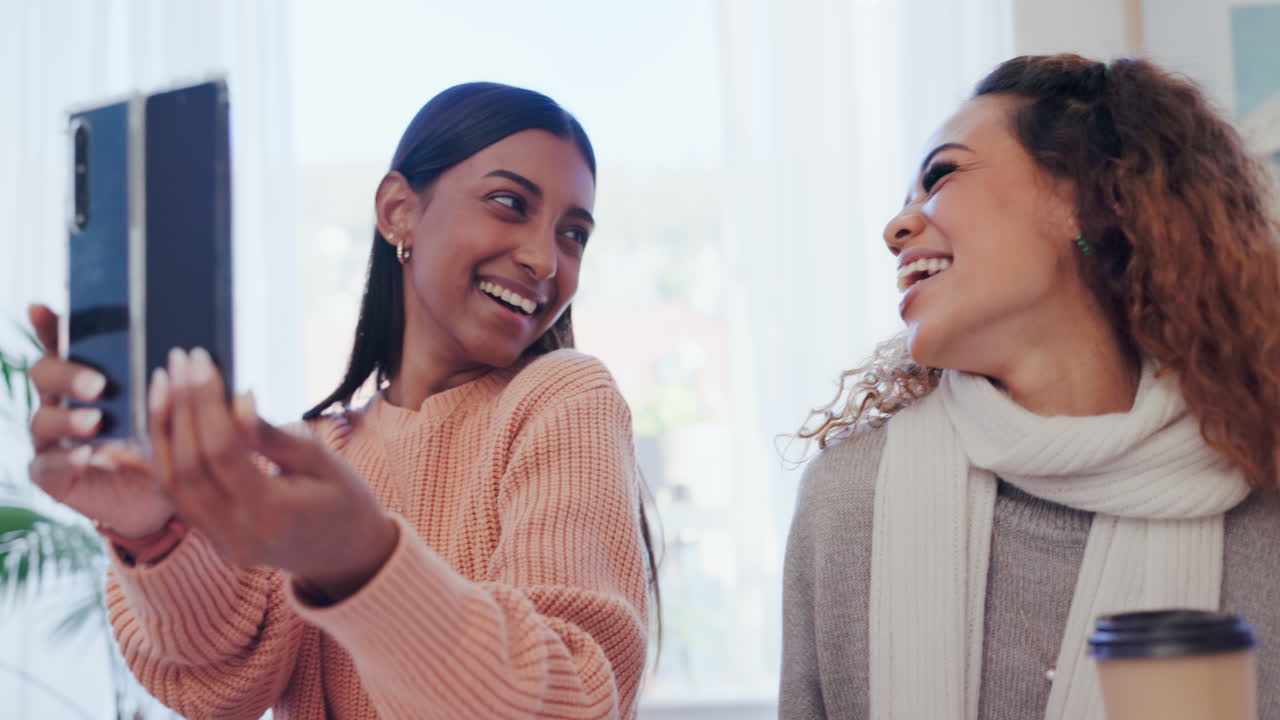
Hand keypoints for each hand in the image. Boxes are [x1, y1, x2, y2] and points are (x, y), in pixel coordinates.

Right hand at [25, 304, 175, 537]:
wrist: (168, 498)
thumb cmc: (174, 442)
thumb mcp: (185, 409)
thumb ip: (188, 385)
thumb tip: (207, 361)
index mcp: (91, 375)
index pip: (64, 342)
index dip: (49, 325)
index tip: (41, 308)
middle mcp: (65, 402)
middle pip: (45, 374)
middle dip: (67, 374)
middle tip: (98, 384)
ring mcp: (55, 439)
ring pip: (42, 419)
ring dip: (67, 418)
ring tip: (96, 421)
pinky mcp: (55, 475)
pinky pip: (46, 465)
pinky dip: (65, 460)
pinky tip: (88, 456)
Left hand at [151, 347, 397, 600]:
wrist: (349, 557)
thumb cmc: (346, 502)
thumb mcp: (324, 463)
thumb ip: (274, 437)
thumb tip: (238, 399)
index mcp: (274, 514)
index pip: (223, 452)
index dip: (207, 404)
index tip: (204, 364)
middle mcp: (239, 535)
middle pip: (189, 467)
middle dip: (180, 408)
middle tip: (180, 362)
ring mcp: (223, 544)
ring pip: (172, 485)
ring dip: (162, 431)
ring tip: (163, 385)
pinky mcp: (214, 542)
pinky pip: (174, 501)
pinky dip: (154, 466)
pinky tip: (126, 442)